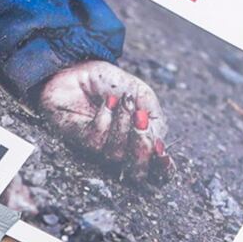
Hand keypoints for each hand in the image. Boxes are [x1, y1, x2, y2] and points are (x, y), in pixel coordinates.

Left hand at [39, 60, 171, 178]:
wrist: (79, 69)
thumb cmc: (112, 83)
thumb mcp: (141, 93)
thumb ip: (154, 116)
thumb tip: (157, 141)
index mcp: (142, 142)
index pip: (157, 169)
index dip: (163, 168)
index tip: (161, 152)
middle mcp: (122, 152)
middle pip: (138, 172)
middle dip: (141, 148)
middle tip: (140, 121)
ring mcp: (100, 150)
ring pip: (117, 155)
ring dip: (123, 124)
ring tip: (123, 100)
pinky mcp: (80, 142)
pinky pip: (97, 141)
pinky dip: (105, 118)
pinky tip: (107, 103)